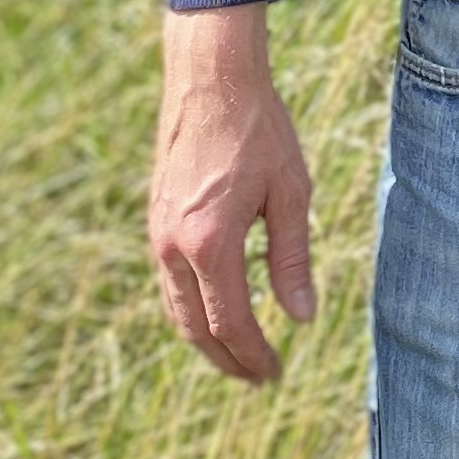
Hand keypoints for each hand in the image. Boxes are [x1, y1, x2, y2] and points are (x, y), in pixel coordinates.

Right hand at [149, 3, 315, 381]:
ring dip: (205, 338)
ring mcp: (158, 234)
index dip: (253, 355)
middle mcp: (173, 247)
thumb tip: (303, 317)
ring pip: (176, 308)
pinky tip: (214, 308)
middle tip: (258, 378)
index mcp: (210, 243)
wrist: (211, 80)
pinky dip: (191, 307)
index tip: (275, 374)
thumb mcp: (291, 191)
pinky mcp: (156, 220)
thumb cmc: (260, 130)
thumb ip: (293, 258)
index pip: (229, 323)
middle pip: (195, 327)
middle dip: (227, 359)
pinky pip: (169, 282)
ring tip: (238, 354)